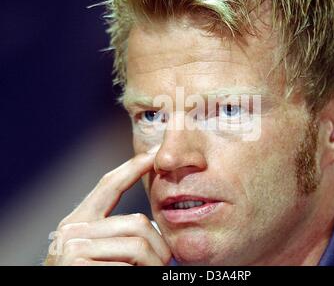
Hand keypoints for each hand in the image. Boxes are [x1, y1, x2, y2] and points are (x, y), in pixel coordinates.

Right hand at [43, 153, 171, 265]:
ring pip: (138, 244)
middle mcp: (73, 229)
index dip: (132, 168)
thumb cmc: (86, 274)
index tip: (152, 154)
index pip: (109, 185)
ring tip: (156, 272)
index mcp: (79, 221)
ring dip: (155, 263)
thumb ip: (115, 232)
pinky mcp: (76, 263)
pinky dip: (137, 275)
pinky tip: (131, 277)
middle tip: (166, 263)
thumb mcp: (99, 250)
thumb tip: (151, 226)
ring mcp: (73, 246)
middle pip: (137, 222)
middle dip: (160, 245)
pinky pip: (126, 265)